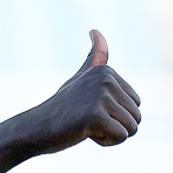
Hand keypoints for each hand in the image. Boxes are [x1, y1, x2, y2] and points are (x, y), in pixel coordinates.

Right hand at [25, 32, 141, 153]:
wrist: (35, 128)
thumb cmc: (60, 107)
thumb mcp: (80, 78)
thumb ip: (94, 57)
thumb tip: (96, 30)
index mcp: (107, 71)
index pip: (135, 103)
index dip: (116, 115)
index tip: (92, 111)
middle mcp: (106, 79)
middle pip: (136, 116)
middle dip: (116, 126)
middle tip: (89, 121)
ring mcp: (101, 96)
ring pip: (131, 128)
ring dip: (111, 135)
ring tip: (88, 127)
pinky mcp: (96, 115)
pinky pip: (120, 137)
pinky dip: (106, 142)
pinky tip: (86, 133)